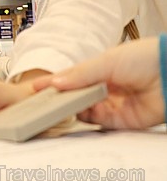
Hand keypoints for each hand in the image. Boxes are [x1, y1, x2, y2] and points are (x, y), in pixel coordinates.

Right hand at [32, 37, 164, 129]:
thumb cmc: (144, 58)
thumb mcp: (107, 60)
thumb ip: (81, 73)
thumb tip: (57, 82)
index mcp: (99, 70)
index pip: (71, 78)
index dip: (53, 82)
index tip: (35, 87)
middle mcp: (105, 88)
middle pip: (76, 96)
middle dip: (60, 98)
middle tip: (42, 100)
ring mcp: (113, 104)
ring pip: (84, 110)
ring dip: (72, 109)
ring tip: (58, 106)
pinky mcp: (122, 121)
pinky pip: (99, 122)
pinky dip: (86, 118)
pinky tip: (77, 113)